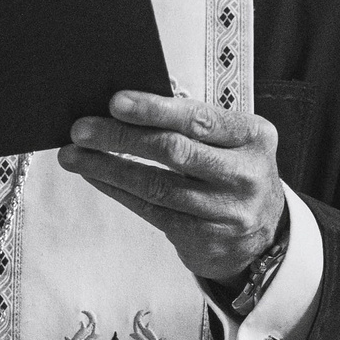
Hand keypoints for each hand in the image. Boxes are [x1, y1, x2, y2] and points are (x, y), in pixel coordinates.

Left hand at [57, 91, 282, 284]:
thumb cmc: (235, 171)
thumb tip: (127, 106)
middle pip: (174, 151)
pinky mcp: (203, 237)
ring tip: (75, 155)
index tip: (115, 102)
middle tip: (82, 129)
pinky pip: (151, 209)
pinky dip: (118, 190)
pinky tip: (96, 176)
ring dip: (108, 168)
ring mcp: (225, 210)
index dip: (155, 110)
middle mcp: (245, 174)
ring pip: (156, 185)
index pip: (199, 119)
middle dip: (121, 137)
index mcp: (254, 136)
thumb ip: (193, 123)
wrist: (264, 233)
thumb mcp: (233, 140)